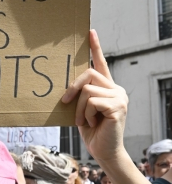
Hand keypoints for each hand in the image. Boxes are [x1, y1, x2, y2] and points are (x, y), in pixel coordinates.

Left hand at [62, 30, 127, 163]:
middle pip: (89, 74)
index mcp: (108, 88)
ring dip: (78, 108)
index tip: (90, 31)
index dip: (95, 47)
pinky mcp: (118, 106)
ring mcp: (119, 97)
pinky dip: (85, 114)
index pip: (101, 63)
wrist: (104, 152)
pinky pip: (91, 102)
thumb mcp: (82, 110)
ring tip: (82, 121)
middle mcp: (116, 89)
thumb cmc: (92, 132)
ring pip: (87, 90)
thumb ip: (80, 95)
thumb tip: (65, 86)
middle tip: (64, 102)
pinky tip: (91, 124)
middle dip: (72, 87)